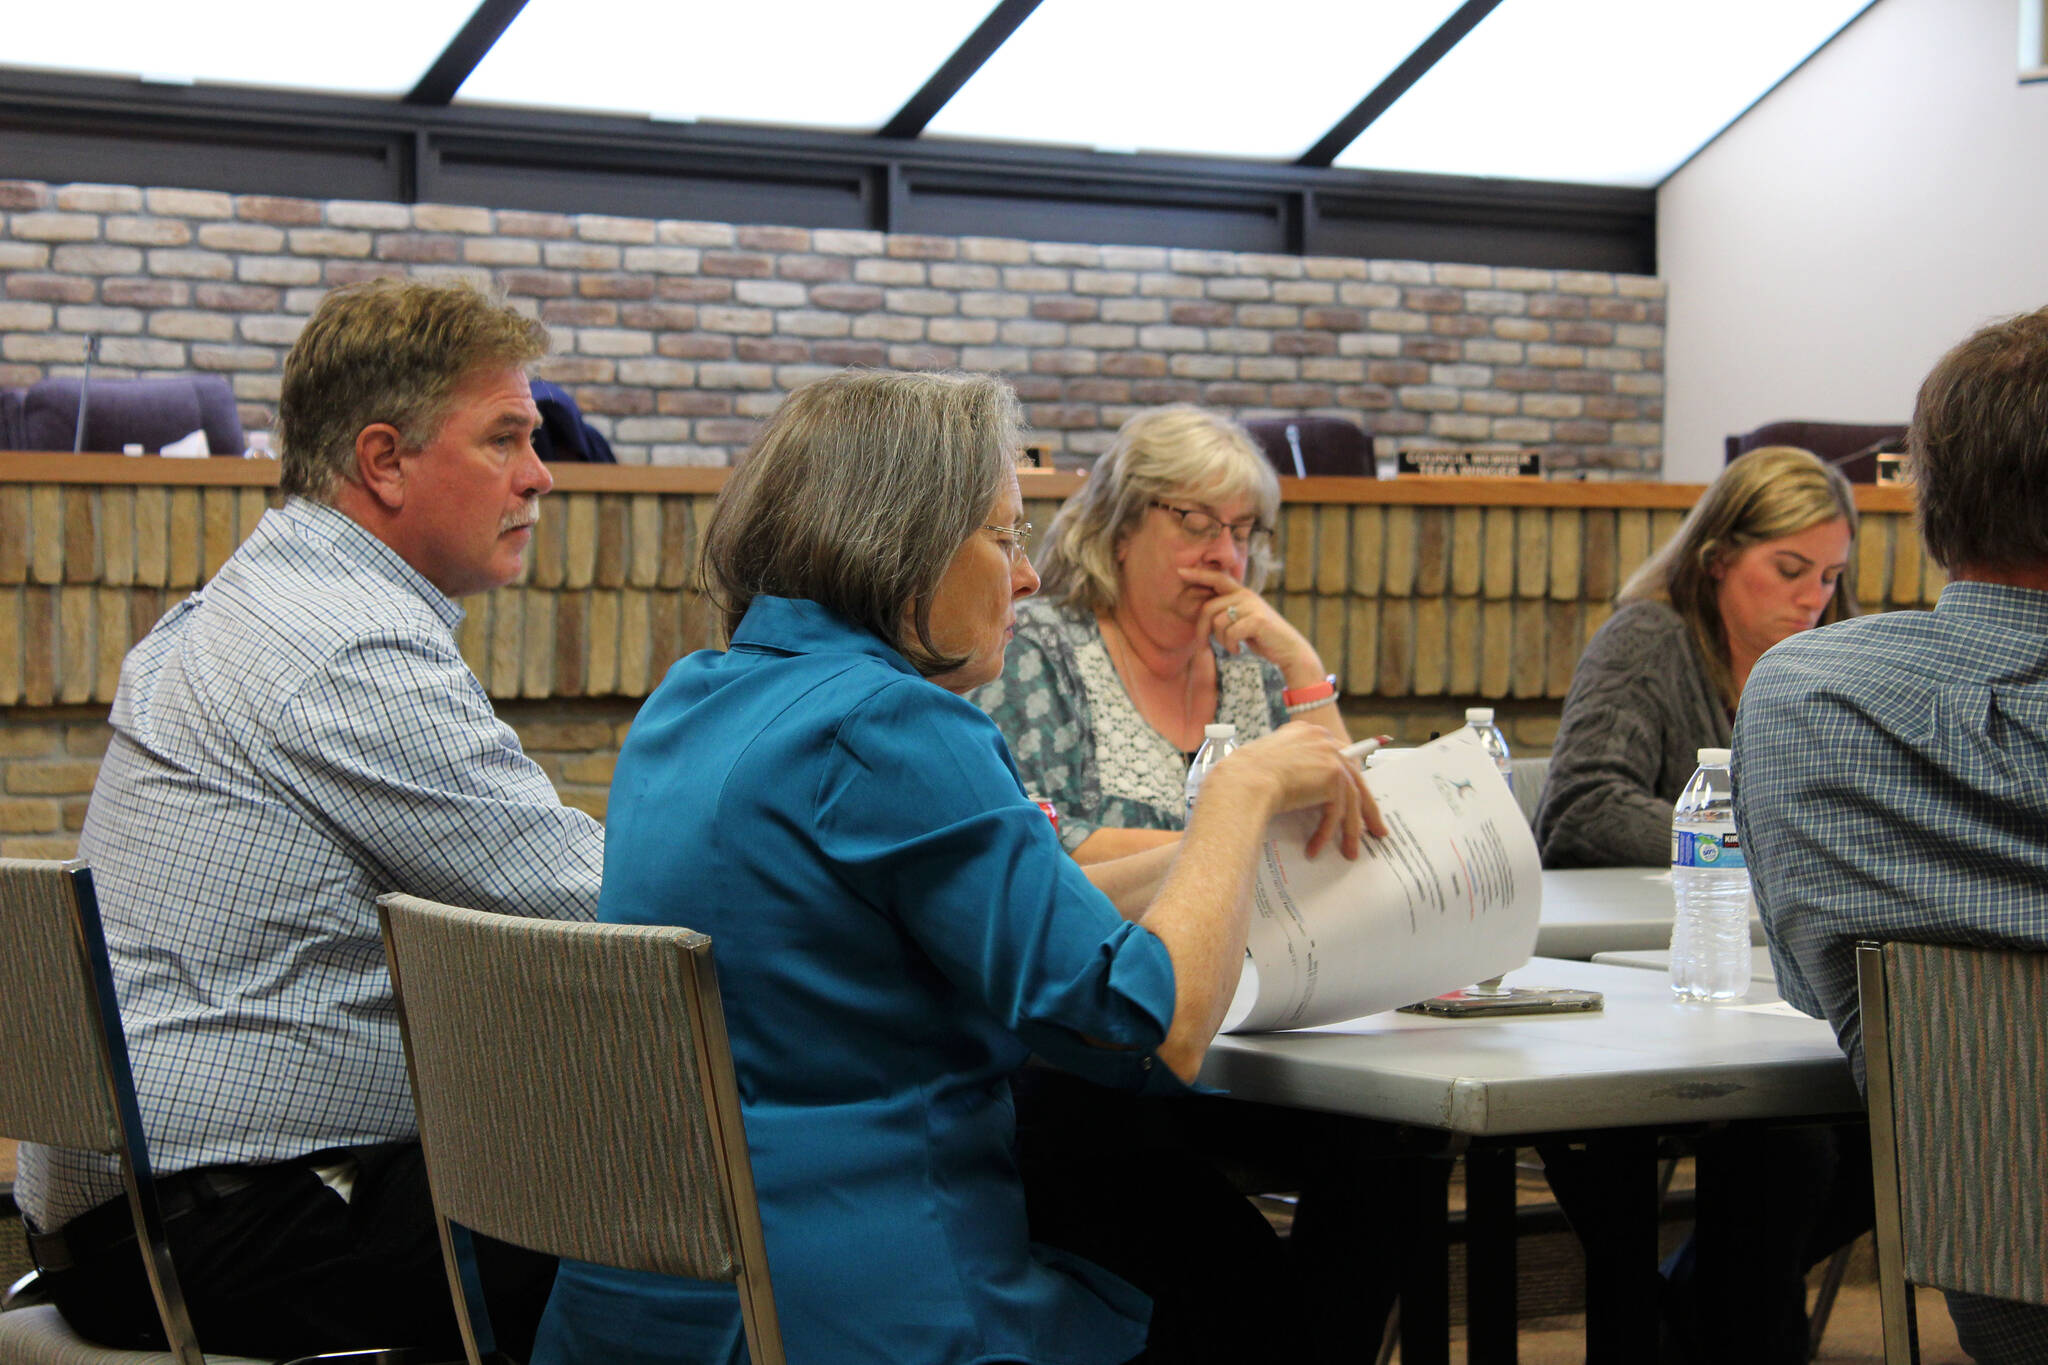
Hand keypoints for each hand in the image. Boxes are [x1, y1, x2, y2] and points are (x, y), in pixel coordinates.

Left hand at [1181, 566, 1324, 685]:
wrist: (1288, 649)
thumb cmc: (1261, 637)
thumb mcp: (1242, 619)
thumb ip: (1228, 611)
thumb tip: (1204, 612)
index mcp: (1241, 593)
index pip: (1216, 578)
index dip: (1198, 574)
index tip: (1179, 571)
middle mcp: (1246, 595)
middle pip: (1208, 608)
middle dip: (1202, 629)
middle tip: (1205, 644)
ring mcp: (1253, 606)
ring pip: (1218, 623)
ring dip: (1221, 640)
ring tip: (1232, 645)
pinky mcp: (1258, 620)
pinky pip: (1230, 633)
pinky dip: (1231, 645)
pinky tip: (1238, 650)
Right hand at [1217, 721, 1386, 857]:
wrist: (1241, 781)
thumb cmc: (1243, 776)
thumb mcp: (1271, 763)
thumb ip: (1293, 768)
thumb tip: (1306, 791)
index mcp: (1307, 732)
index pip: (1338, 757)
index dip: (1349, 781)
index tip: (1358, 799)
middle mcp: (1322, 739)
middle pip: (1353, 777)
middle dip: (1365, 808)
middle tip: (1373, 829)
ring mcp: (1330, 756)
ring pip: (1350, 799)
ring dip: (1350, 830)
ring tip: (1351, 851)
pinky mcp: (1333, 776)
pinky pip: (1336, 811)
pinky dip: (1326, 833)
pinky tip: (1315, 848)